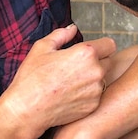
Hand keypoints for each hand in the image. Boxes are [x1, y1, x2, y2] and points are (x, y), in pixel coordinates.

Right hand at [0, 24, 114, 138]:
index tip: (91, 51)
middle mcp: (96, 71)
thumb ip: (61, 35)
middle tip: (77, 67)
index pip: (110, 45)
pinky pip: (97, 95)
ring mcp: (96, 90)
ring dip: (93, 79)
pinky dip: (88, 94)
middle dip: (97, 62)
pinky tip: (70, 95)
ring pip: (102, 79)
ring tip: (71, 82)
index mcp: (86, 53)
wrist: (27, 110)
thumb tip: (73, 28)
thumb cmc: (32, 78)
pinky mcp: (93, 106)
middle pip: (108, 61)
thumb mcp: (42, 48)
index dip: (101, 46)